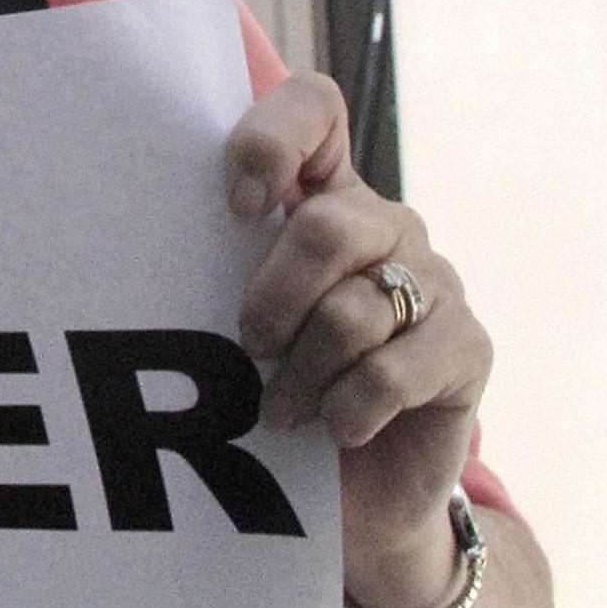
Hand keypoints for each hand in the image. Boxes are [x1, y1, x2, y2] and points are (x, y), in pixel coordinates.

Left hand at [225, 73, 493, 607]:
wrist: (351, 498)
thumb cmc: (273, 394)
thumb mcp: (228, 325)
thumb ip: (210, 269)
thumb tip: (140, 238)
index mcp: (323, 198)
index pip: (314, 109)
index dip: (272, 140)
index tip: (237, 207)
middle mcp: (386, 227)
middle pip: (328, 225)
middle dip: (273, 300)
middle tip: (249, 349)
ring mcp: (434, 283)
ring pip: (354, 309)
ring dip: (302, 375)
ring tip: (282, 409)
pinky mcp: (466, 348)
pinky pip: (392, 369)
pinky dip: (346, 410)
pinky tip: (336, 429)